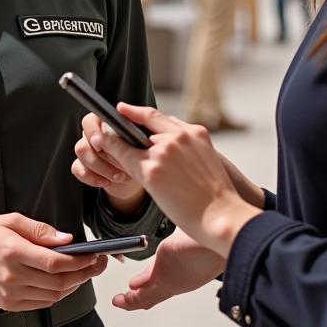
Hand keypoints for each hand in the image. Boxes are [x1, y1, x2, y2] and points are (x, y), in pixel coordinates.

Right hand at [0, 213, 107, 311]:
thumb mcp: (10, 220)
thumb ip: (40, 230)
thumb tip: (66, 239)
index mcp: (13, 252)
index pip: (56, 263)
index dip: (81, 261)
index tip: (95, 255)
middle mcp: (12, 276)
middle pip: (59, 283)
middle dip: (84, 274)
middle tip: (98, 264)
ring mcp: (9, 294)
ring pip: (53, 296)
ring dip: (73, 286)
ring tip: (83, 271)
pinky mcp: (7, 304)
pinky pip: (41, 304)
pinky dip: (57, 295)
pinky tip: (63, 283)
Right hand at [72, 114, 145, 212]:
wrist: (138, 178)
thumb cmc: (142, 157)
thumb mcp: (140, 147)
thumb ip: (128, 139)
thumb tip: (118, 136)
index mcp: (107, 124)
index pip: (92, 120)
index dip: (94, 131)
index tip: (101, 145)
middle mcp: (95, 134)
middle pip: (84, 137)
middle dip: (101, 154)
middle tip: (119, 163)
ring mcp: (88, 149)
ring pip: (81, 151)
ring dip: (101, 166)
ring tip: (120, 175)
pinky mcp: (84, 166)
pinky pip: (77, 168)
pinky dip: (92, 177)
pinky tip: (106, 181)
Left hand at [96, 104, 261, 256]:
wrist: (222, 216)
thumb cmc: (216, 198)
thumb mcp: (207, 160)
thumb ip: (187, 148)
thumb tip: (163, 147)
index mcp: (195, 133)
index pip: (161, 117)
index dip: (139, 112)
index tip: (125, 109)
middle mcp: (179, 136)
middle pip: (145, 123)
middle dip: (128, 126)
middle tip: (111, 127)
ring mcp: (165, 151)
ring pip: (132, 139)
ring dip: (120, 141)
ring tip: (106, 142)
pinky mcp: (152, 169)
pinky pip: (124, 155)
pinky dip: (112, 150)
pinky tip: (104, 149)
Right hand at [113, 228, 223, 311]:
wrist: (224, 236)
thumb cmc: (214, 226)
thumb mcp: (190, 222)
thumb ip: (183, 217)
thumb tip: (182, 206)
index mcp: (181, 262)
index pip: (159, 274)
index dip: (146, 280)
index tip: (135, 283)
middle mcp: (176, 274)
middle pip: (153, 290)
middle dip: (138, 294)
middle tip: (126, 297)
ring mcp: (170, 279)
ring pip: (146, 295)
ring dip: (132, 299)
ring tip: (120, 301)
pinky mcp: (165, 279)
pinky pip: (144, 294)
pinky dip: (131, 298)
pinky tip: (123, 298)